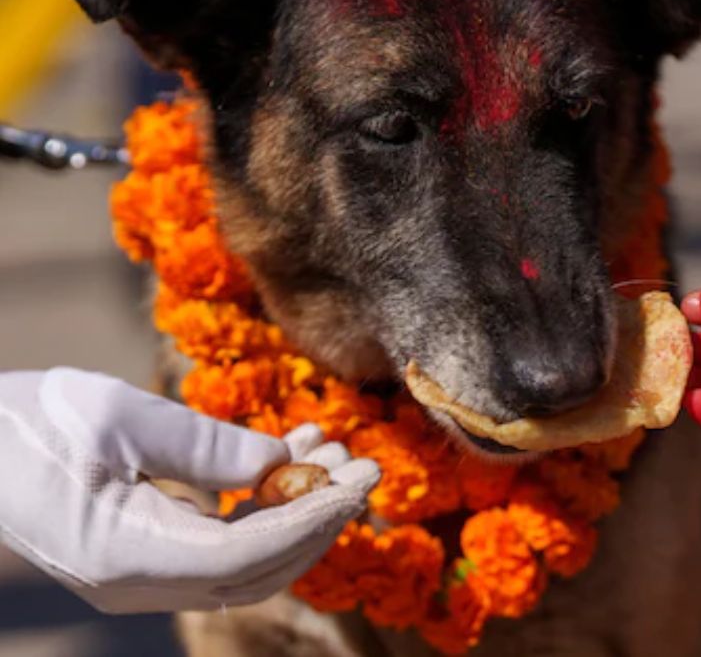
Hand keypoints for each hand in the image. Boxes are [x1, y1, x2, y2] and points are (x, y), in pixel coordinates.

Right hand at [0, 367, 378, 612]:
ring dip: (296, 507)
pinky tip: (286, 452)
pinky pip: (220, 540)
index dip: (312, 517)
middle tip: (365, 466)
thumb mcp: (121, 419)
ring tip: (333, 448)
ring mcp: (141, 574)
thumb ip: (205, 446)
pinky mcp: (145, 552)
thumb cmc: (33, 422)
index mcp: (129, 556)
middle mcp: (140, 582)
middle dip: (319, 517)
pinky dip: (262, 503)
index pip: (247, 554)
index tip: (361, 479)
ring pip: (244, 557)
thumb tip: (281, 460)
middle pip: (256, 568)